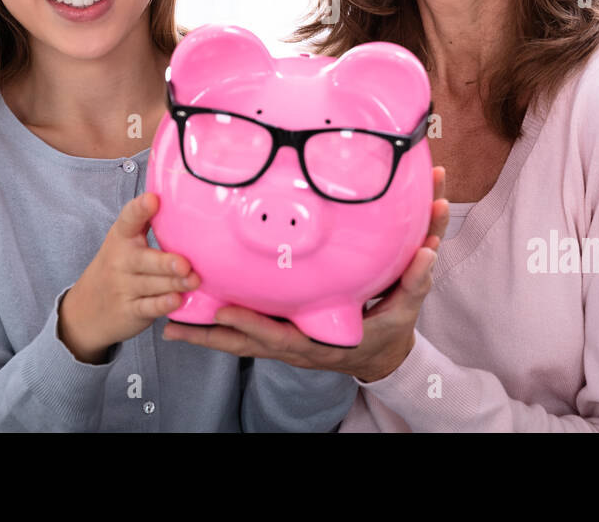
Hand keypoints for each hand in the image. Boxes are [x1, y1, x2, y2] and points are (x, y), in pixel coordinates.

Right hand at [59, 191, 199, 362]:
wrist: (85, 311)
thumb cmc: (116, 268)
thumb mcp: (123, 242)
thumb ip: (145, 223)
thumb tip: (177, 196)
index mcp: (121, 238)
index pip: (129, 220)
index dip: (140, 209)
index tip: (153, 199)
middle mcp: (120, 261)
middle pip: (143, 260)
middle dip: (165, 262)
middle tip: (184, 264)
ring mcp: (123, 287)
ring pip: (151, 285)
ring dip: (174, 283)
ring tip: (193, 280)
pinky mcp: (130, 311)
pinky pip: (148, 307)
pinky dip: (162, 305)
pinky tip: (176, 300)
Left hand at [162, 166, 449, 382]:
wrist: (384, 353)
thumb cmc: (391, 326)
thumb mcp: (408, 303)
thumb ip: (418, 273)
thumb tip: (431, 245)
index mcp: (321, 339)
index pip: (280, 334)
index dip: (251, 326)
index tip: (221, 312)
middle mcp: (296, 345)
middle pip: (245, 344)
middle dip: (209, 335)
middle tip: (172, 318)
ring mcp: (284, 343)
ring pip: (237, 343)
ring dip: (204, 334)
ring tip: (167, 323)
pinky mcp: (278, 335)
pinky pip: (241, 335)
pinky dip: (215, 330)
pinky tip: (188, 320)